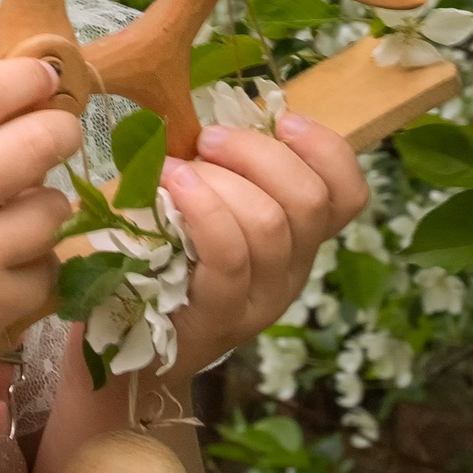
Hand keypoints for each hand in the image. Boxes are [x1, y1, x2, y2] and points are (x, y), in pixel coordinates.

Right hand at [0, 58, 80, 397]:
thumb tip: (1, 83)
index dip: (23, 77)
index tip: (43, 75)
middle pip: (36, 142)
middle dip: (60, 131)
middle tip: (58, 133)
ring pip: (54, 208)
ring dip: (44, 205)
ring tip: (15, 215)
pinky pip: (49, 268)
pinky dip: (35, 264)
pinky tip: (4, 266)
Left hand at [157, 115, 367, 379]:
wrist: (124, 355)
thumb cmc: (160, 266)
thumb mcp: (204, 212)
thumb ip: (224, 173)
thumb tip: (215, 117)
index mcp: (298, 242)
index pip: (348, 196)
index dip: (325, 149)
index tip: (282, 119)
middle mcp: (291, 274)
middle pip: (308, 200)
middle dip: (257, 152)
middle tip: (208, 140)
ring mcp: (260, 301)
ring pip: (269, 224)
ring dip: (220, 179)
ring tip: (175, 169)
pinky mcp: (220, 319)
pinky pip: (228, 256)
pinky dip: (202, 208)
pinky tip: (170, 186)